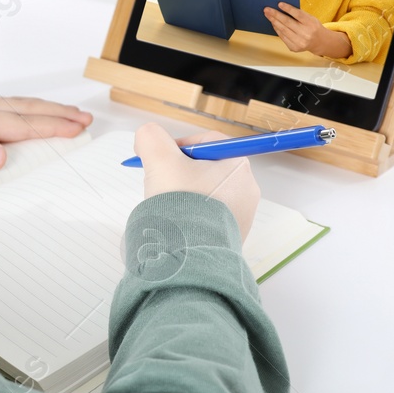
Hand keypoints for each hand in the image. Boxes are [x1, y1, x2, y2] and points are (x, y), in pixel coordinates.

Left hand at [0, 94, 92, 170]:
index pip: (22, 125)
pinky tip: (28, 113)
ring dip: (46, 110)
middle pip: (27, 111)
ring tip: (69, 114)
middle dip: (58, 115)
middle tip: (86, 120)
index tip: (80, 130)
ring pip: (19, 107)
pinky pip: (7, 109)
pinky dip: (26, 109)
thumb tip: (1, 158)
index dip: (53, 128)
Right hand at [133, 123, 258, 238]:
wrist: (190, 256)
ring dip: (182, 193)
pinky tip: (176, 223)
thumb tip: (147, 136)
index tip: (160, 158)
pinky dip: (190, 215)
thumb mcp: (160, 160)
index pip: (205, 143)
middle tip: (161, 182)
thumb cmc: (182, 206)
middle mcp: (246, 189)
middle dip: (178, 172)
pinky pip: (206, 215)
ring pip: (203, 192)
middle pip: (203, 167)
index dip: (177, 146)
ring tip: (167, 206)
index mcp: (238, 166)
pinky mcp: (230, 235)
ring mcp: (241, 215)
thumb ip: (151, 138)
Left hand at [264, 1, 351, 58]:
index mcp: (311, 24)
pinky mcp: (294, 48)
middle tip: (267, 9)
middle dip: (275, 15)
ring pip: (283, 30)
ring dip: (274, 22)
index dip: (288, 9)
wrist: (319, 42)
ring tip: (268, 15)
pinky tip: (273, 23)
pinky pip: (283, 37)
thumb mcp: (311, 18)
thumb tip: (282, 7)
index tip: (279, 4)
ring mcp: (300, 42)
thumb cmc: (313, 27)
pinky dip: (277, 29)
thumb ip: (299, 14)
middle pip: (288, 23)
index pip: (298, 15)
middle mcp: (306, 34)